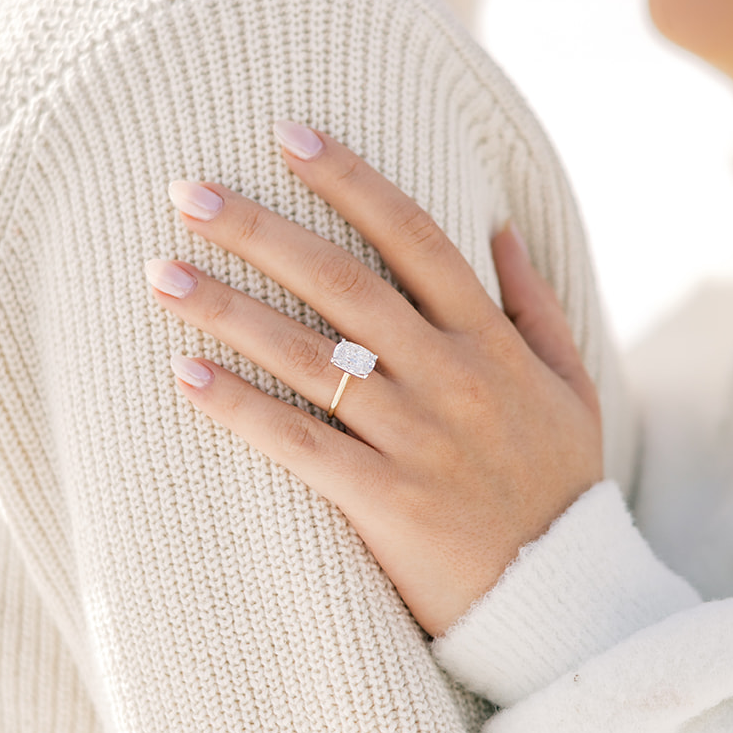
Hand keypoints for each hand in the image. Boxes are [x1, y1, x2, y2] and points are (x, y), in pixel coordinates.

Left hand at [145, 125, 602, 635]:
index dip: (351, 179)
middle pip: (344, 282)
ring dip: (228, 309)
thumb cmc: (561, 483)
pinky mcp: (385, 502)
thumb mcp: (573, 384)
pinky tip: (184, 376)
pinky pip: (299, 443)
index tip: (290, 134)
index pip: (415, 236)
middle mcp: (453, 376)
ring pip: (309, 355)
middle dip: (262, 229)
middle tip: (187, 190)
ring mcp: (418, 438)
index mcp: (493, 339)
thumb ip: (535, 302)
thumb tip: (497, 224)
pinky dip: (240, 408)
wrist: (565, 599)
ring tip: (159, 272)